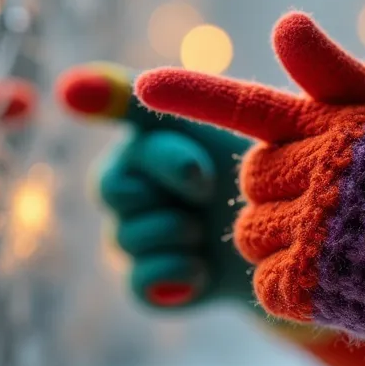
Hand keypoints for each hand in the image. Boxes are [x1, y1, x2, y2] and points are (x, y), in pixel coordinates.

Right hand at [56, 63, 252, 308]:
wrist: (283, 240)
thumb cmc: (259, 172)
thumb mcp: (238, 123)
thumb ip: (182, 94)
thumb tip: (81, 81)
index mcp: (141, 141)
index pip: (127, 140)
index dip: (168, 158)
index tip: (202, 175)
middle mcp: (124, 187)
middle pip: (112, 188)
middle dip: (172, 190)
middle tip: (210, 191)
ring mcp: (127, 238)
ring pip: (128, 237)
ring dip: (182, 233)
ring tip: (209, 229)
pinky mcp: (143, 284)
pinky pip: (138, 282)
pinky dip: (178, 274)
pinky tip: (203, 268)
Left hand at [136, 12, 364, 339]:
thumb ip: (330, 72)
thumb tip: (284, 22)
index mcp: (333, 124)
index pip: (248, 104)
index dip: (191, 95)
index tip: (142, 88)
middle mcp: (319, 172)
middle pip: (250, 180)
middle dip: (281, 189)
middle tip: (337, 199)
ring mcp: (314, 230)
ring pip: (250, 234)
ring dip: (282, 240)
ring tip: (345, 240)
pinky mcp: (311, 284)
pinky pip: (265, 283)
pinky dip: (293, 286)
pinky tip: (343, 277)